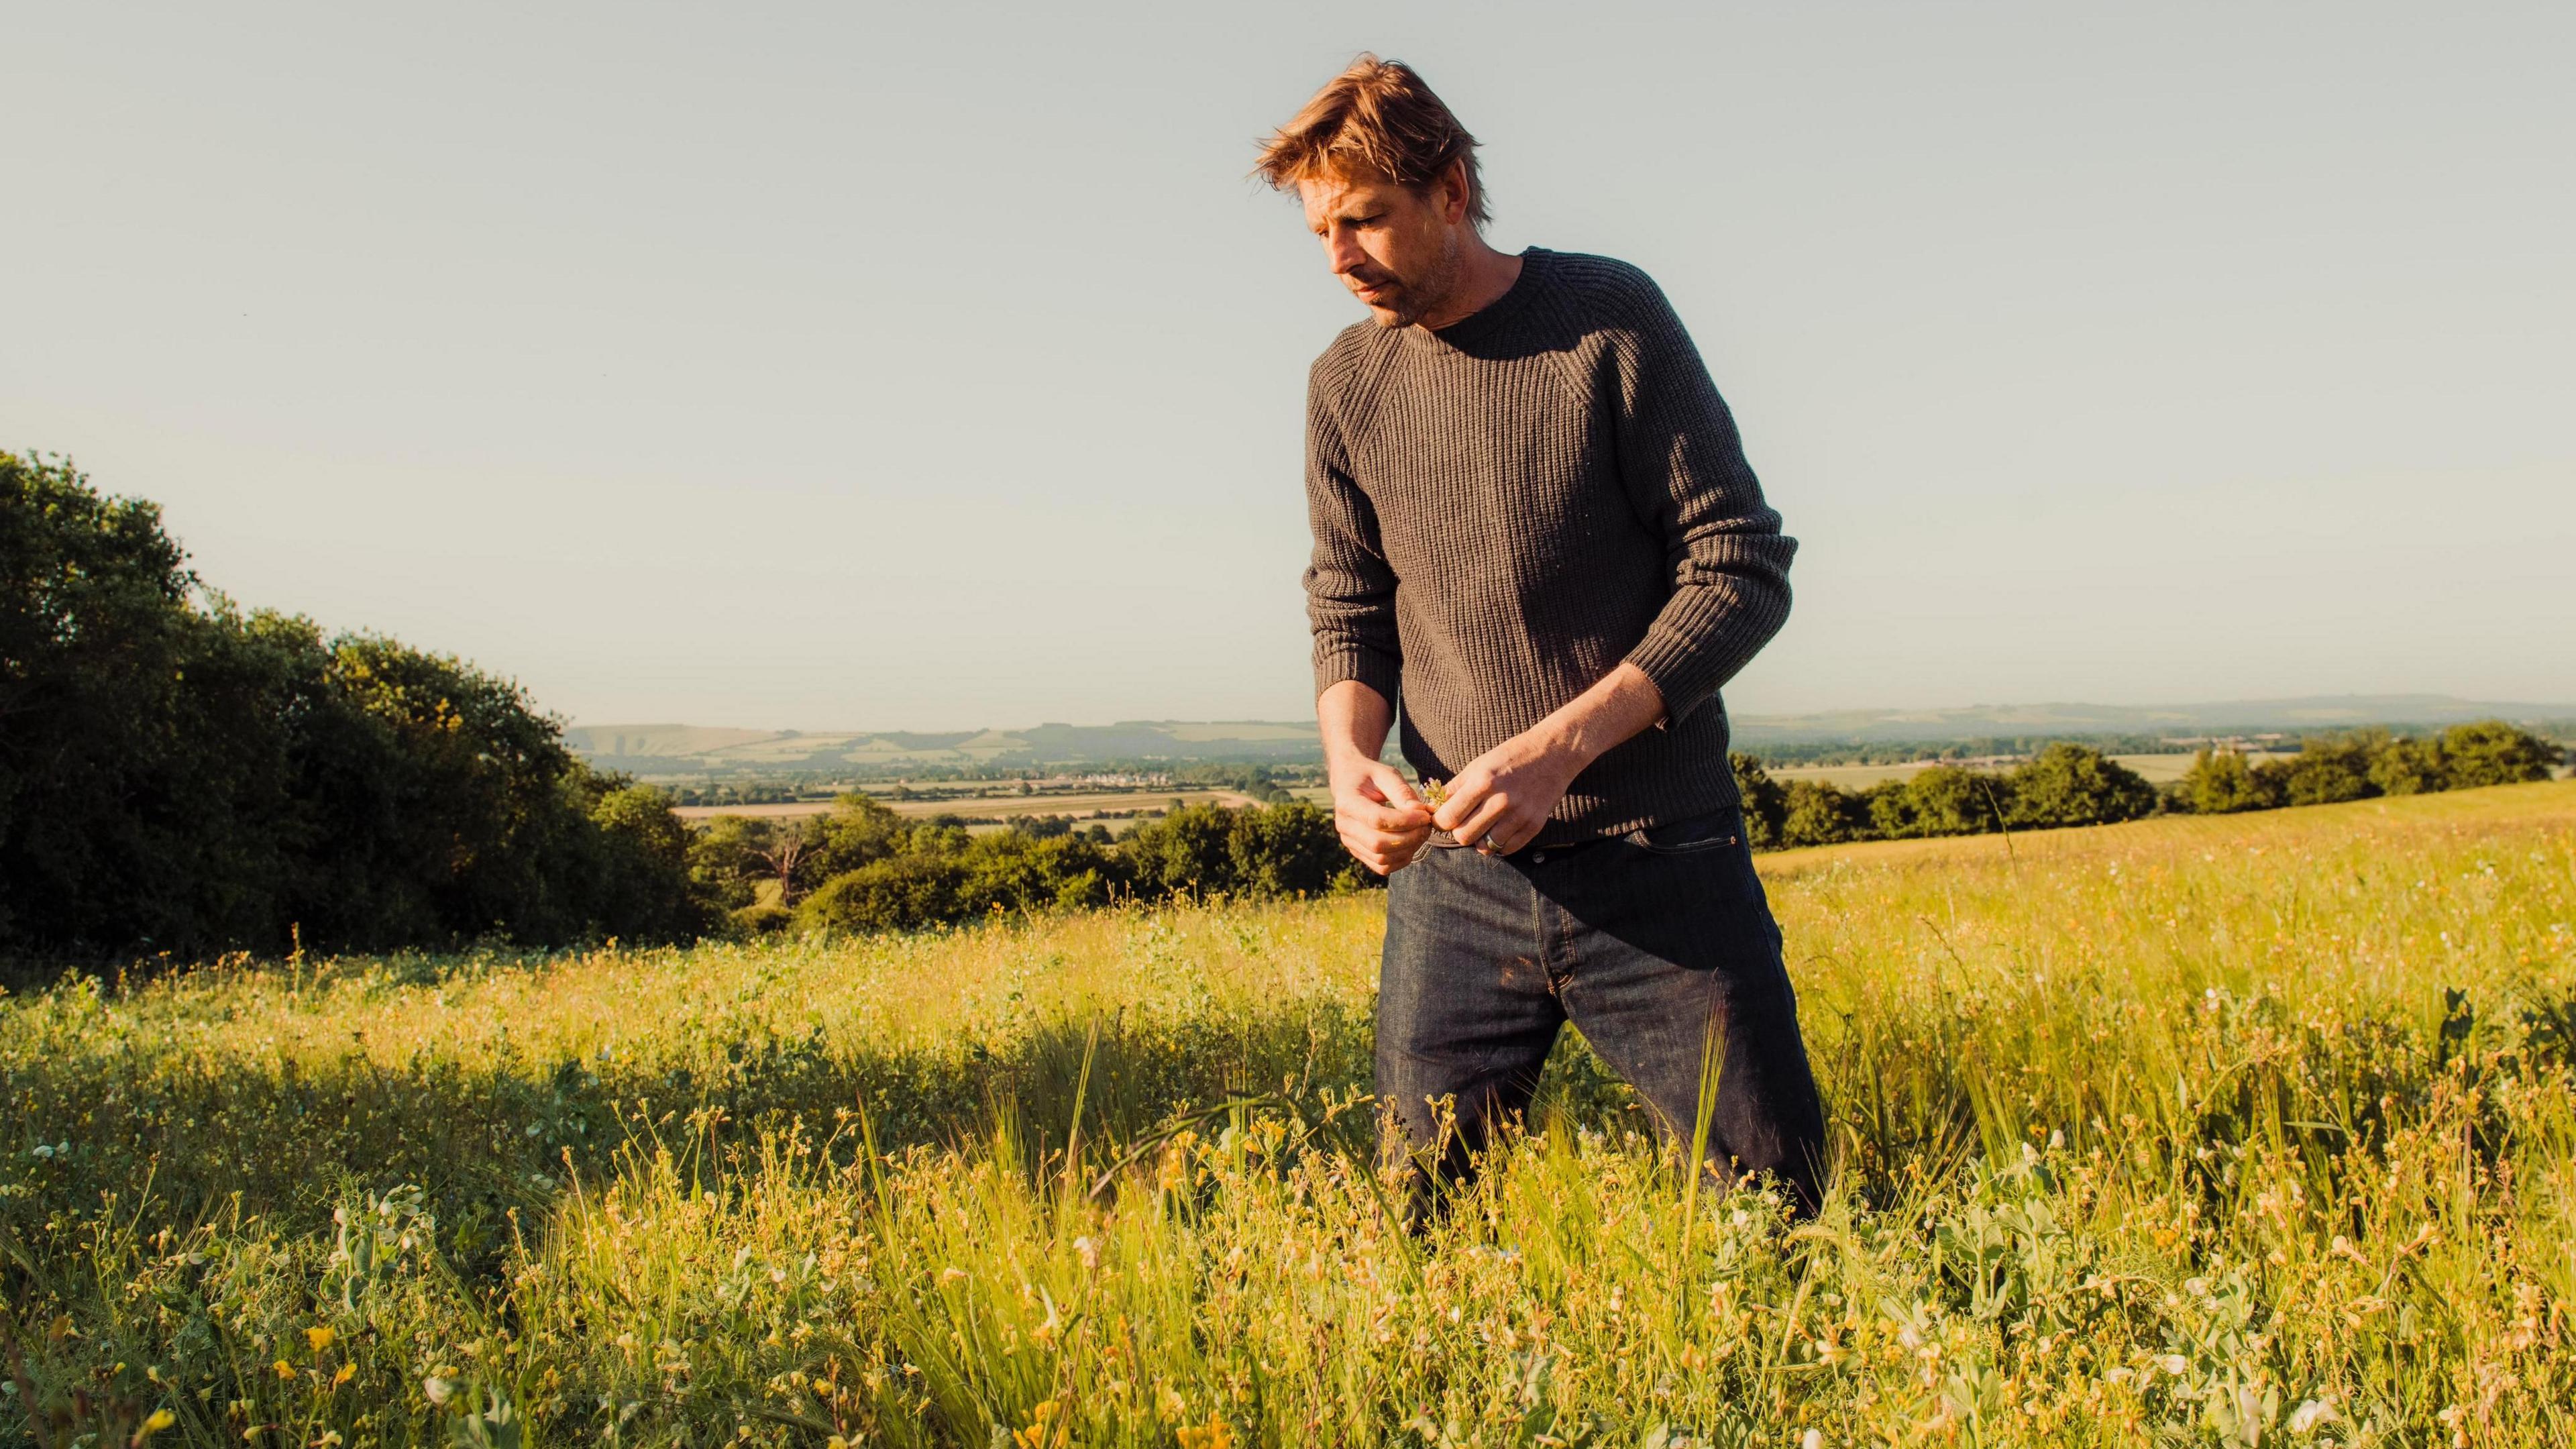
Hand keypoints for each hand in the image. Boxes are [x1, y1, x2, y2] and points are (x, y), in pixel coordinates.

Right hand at [1327, 754, 1432, 874]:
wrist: (1350, 782)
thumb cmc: (1370, 775)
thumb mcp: (1386, 774)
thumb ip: (1403, 792)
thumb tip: (1420, 813)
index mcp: (1347, 802)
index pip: (1377, 820)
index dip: (1405, 821)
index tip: (1425, 815)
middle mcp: (1344, 825)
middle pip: (1378, 844)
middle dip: (1409, 838)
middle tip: (1427, 826)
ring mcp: (1349, 842)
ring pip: (1381, 859)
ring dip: (1408, 850)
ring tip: (1421, 833)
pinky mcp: (1358, 852)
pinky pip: (1382, 867)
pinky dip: (1401, 859)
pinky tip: (1412, 843)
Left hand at [1431, 729, 1583, 856]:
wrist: (1552, 753)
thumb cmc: (1510, 757)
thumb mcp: (1479, 764)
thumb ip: (1455, 788)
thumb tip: (1433, 808)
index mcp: (1483, 782)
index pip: (1449, 817)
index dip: (1440, 822)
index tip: (1443, 819)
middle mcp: (1501, 801)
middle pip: (1464, 837)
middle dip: (1459, 832)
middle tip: (1464, 823)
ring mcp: (1520, 815)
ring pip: (1485, 847)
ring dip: (1479, 840)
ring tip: (1483, 826)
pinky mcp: (1535, 825)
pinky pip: (1507, 849)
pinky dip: (1499, 844)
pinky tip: (1500, 829)